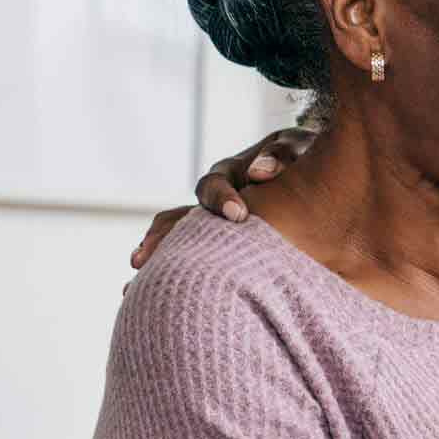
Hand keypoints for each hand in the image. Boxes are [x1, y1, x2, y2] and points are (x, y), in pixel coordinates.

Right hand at [130, 127, 316, 268]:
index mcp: (230, 175)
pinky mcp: (218, 244)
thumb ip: (281, 156)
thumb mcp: (296, 148)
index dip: (221, 200)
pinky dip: (167, 268)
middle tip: (153, 257)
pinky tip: (142, 290)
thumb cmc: (301, 157)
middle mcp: (212, 200)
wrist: (303, 170)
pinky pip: (187, 255)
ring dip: (155, 251)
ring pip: (174, 236)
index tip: (238, 216)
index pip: (214, 186)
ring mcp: (211, 223)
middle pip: (179, 218)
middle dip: (169, 235)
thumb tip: (259, 172)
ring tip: (134, 271)